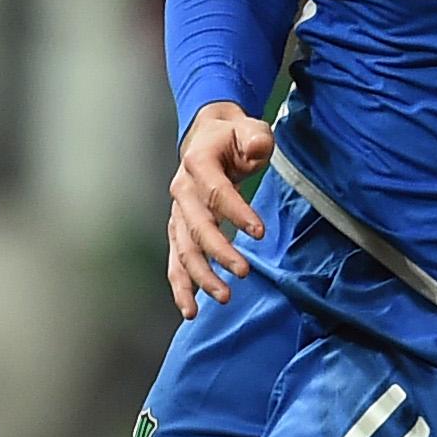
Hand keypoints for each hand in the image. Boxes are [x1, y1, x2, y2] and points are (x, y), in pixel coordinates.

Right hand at [167, 102, 274, 319]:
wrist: (208, 136)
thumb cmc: (232, 136)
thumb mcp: (249, 127)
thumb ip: (254, 136)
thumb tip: (256, 147)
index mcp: (198, 162)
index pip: (216, 192)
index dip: (236, 213)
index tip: (259, 232)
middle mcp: (182, 190)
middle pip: (197, 226)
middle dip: (218, 252)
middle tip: (242, 272)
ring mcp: (178, 212)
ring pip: (183, 249)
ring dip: (200, 276)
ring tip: (222, 297)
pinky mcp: (179, 229)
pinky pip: (176, 260)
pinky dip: (181, 286)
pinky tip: (191, 309)